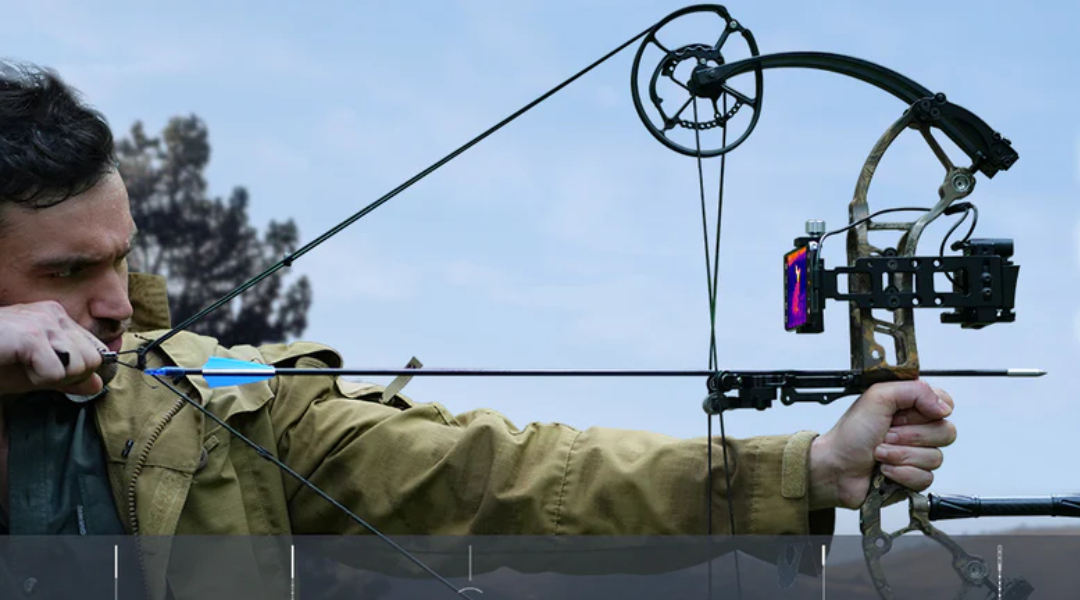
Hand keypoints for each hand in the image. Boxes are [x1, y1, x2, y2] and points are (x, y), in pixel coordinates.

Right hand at [0, 301, 107, 395]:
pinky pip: (56, 371)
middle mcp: (53, 314)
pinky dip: (36, 379)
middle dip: (67, 377)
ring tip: (22, 366)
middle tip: (33, 372)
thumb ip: (65, 377)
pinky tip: (12, 365)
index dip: (75, 372)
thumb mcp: (32, 373)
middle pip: (93, 359)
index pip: (94, 351)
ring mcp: (43, 321)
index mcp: (56, 319)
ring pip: (80, 365)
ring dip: (50, 378)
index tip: (46, 373)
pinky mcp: (30, 335)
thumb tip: (97, 384)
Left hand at [808, 380, 956, 509]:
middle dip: (909, 435)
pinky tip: (884, 470)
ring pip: (935, 457)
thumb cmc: (849, 435)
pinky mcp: (914, 477)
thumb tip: (944, 406)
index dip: (930, 411)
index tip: (904, 415)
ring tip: (879, 452)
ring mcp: (916, 454)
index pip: (944, 403)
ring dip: (901, 455)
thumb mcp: (877, 398)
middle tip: (885, 434)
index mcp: (909, 407)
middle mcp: (916, 429)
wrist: (835, 468)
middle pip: (944, 432)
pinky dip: (901, 473)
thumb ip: (914, 391)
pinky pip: (926, 478)